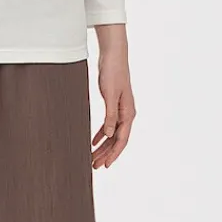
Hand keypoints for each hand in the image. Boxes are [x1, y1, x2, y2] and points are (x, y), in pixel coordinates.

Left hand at [92, 25, 134, 168]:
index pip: (122, 140)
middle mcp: (126, 114)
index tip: (106, 165)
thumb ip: (110, 116)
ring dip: (103, 146)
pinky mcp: (113, 105)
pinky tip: (93, 141)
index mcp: (128, 113)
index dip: (114, 154)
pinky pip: (108, 124)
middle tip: (95, 165)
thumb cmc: (113, 72)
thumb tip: (108, 135)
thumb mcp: (110, 95)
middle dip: (106, 154)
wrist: (113, 56)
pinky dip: (101, 134)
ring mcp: (120, 110)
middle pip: (116, 140)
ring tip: (93, 157)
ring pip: (112, 134)